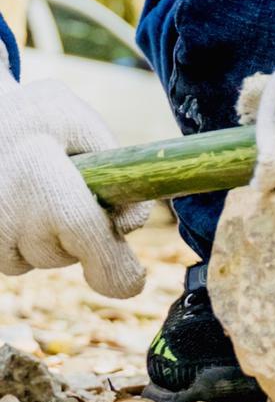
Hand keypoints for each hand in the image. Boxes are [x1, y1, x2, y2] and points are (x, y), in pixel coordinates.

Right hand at [0, 78, 148, 296]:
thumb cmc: (35, 117)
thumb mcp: (80, 123)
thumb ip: (114, 168)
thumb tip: (130, 223)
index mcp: (40, 175)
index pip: (82, 231)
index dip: (111, 265)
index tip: (133, 283)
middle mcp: (5, 210)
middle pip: (63, 254)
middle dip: (78, 234)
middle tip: (66, 190)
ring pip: (35, 261)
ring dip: (46, 238)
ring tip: (34, 190)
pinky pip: (11, 261)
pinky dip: (21, 242)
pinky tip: (16, 204)